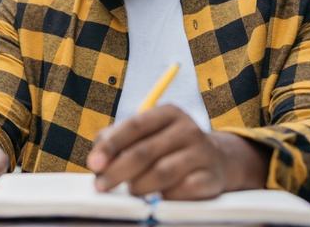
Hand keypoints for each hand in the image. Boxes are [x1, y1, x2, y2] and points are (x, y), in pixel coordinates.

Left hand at [86, 105, 267, 199]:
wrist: (216, 159)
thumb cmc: (167, 145)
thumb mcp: (145, 133)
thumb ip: (116, 139)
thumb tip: (97, 160)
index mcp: (167, 113)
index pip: (134, 125)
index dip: (111, 145)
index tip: (93, 164)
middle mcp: (187, 128)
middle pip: (145, 151)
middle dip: (117, 171)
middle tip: (101, 186)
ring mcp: (202, 153)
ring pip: (161, 173)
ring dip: (138, 186)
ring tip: (131, 190)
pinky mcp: (211, 178)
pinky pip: (180, 191)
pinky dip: (163, 196)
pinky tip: (157, 196)